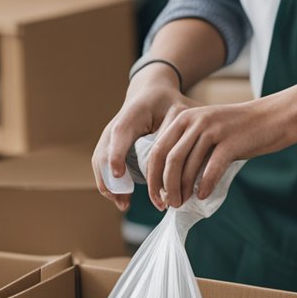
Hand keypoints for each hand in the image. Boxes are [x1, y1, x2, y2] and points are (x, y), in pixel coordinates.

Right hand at [91, 64, 198, 211]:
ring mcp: (109, 136)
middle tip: (124, 202)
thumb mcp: (180, 108)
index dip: (117, 153)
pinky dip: (110, 183)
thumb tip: (196, 149)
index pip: (121, 133)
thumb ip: (186, 127)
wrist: (150, 93)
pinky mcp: (109, 146)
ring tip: (124, 204)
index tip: (119, 173)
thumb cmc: (168, 102)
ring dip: (110, 185)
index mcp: (134, 113)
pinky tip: (123, 200)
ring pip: (100, 162)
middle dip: (112, 179)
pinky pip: (102, 166)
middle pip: (103, 153)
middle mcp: (116, 126)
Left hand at [142, 93, 296, 209]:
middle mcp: (194, 121)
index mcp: (184, 117)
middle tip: (168, 205)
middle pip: (168, 160)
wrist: (274, 117)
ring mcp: (212, 130)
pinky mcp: (230, 141)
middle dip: (164, 186)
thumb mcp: (208, 131)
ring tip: (183, 204)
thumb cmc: (240, 131)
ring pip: (187, 166)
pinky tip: (203, 196)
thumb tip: (170, 182)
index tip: (156, 197)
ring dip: (182, 190)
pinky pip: (211, 169)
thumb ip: (189, 148)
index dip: (153, 177)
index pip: (157, 150)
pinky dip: (205, 186)